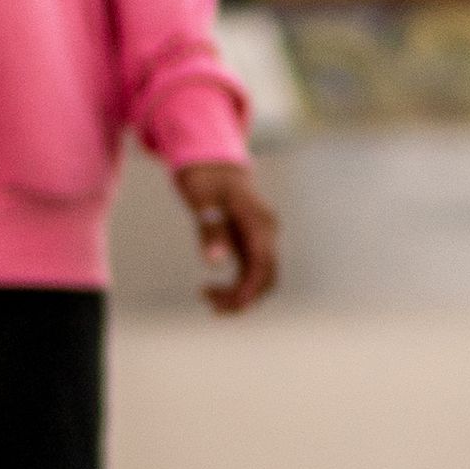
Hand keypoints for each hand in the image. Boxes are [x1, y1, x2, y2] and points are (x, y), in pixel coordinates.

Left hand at [180, 159, 281, 314]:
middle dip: (243, 298)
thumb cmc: (205, 178)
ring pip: (262, 279)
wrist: (213, 162)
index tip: (224, 306)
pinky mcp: (254, 243)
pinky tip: (214, 290)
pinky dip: (238, 287)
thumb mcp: (202, 199)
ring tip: (207, 298)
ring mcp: (263, 238)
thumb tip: (215, 263)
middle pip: (267, 277)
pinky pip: (253, 273)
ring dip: (240, 296)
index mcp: (259, 220)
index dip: (248, 290)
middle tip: (210, 306)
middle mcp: (267, 231)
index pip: (263, 264)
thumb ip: (210, 230)